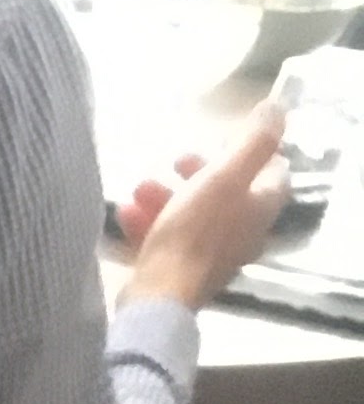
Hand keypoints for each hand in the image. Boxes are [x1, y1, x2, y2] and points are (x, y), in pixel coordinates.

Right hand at [118, 103, 287, 307]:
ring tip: (140, 187)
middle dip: (201, 171)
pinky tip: (126, 212)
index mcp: (260, 209)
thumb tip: (277, 107)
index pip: (274, 171)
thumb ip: (253, 141)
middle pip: (229, 192)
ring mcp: (212, 255)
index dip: (255, 150)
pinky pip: (169, 237)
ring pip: (195, 213)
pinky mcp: (182, 270)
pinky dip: (150, 221)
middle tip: (178, 159)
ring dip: (167, 194)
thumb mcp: (225, 177)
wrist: (158, 296)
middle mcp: (243, 232)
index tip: (227, 137)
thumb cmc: (194, 232)